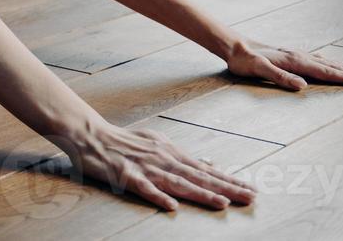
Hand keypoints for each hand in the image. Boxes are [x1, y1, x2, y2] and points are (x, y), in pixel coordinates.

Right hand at [62, 120, 258, 211]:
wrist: (90, 134)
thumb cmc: (124, 141)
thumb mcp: (157, 143)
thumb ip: (182, 157)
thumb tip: (210, 163)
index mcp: (171, 152)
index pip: (205, 170)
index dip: (229, 180)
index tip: (251, 189)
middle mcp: (163, 159)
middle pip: (198, 177)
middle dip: (226, 188)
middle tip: (250, 197)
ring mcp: (145, 167)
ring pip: (177, 183)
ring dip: (200, 193)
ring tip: (222, 203)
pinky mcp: (126, 176)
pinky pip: (144, 188)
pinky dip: (158, 197)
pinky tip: (172, 207)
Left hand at [224, 39, 342, 90]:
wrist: (234, 46)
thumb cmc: (244, 61)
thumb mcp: (259, 70)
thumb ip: (280, 77)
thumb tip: (303, 87)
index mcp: (297, 61)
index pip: (329, 72)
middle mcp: (302, 56)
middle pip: (335, 66)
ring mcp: (299, 55)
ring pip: (330, 63)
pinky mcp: (294, 56)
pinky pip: (321, 61)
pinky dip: (334, 65)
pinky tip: (336, 65)